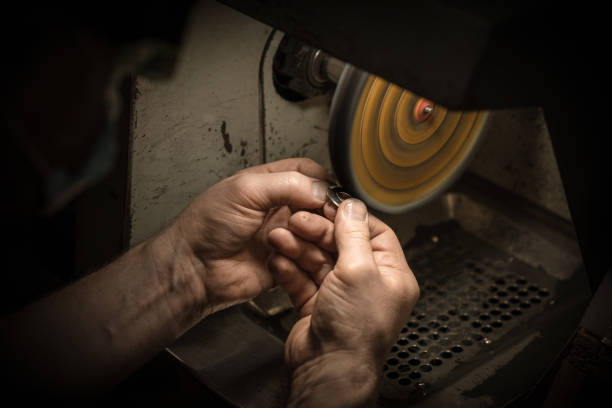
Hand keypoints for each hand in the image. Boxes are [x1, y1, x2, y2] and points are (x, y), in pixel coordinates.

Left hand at [158, 158, 329, 316]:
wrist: (194, 270)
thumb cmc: (206, 226)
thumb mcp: (245, 191)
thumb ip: (287, 184)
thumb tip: (322, 189)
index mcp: (270, 183)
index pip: (309, 174)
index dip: (323, 183)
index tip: (330, 195)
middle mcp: (280, 209)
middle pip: (320, 206)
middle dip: (323, 214)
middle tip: (319, 221)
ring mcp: (285, 237)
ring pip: (320, 235)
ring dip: (312, 238)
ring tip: (292, 239)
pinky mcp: (287, 263)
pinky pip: (310, 261)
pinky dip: (305, 259)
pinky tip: (284, 258)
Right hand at [269, 199, 418, 406]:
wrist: (328, 370)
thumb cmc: (356, 332)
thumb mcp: (359, 270)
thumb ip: (353, 235)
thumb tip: (352, 206)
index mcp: (391, 275)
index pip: (374, 233)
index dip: (350, 217)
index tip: (329, 204)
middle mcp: (368, 284)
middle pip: (341, 244)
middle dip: (316, 231)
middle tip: (297, 220)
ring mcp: (341, 295)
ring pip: (318, 260)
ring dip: (298, 247)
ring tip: (280, 237)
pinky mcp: (317, 306)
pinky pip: (302, 279)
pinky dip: (290, 268)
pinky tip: (279, 259)